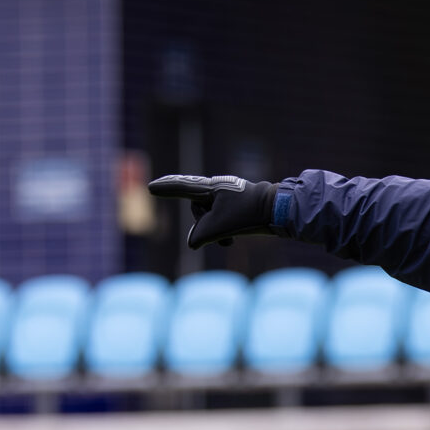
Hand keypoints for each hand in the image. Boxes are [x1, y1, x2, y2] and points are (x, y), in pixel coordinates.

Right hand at [148, 174, 279, 249]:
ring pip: (209, 218)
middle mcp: (218, 189)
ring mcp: (228, 197)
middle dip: (204, 225)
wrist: (278, 211)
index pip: (183, 187)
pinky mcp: (236, 206)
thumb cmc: (249, 214)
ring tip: (229, 240)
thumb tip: (192, 242)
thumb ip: (200, 235)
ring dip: (215, 232)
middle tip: (222, 236)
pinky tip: (232, 240)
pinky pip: (220, 221)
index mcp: (212, 187)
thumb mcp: (219, 227)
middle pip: (197, 208)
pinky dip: (223, 232)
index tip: (151, 188)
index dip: (167, 189)